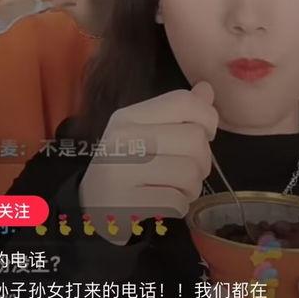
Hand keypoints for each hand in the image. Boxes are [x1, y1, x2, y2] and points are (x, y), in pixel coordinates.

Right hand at [79, 82, 217, 242]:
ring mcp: (122, 171)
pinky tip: (163, 203)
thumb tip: (207, 88)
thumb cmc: (125, 167)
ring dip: (192, 187)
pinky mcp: (128, 203)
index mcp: (128, 117)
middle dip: (202, 160)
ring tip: (174, 188)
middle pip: (194, 138)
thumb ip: (178, 111)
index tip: (204, 134)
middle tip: (186, 170)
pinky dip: (179, 206)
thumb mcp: (145, 133)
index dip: (207, 117)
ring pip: (190, 172)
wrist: (90, 209)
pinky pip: (177, 201)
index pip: (183, 101)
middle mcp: (122, 138)